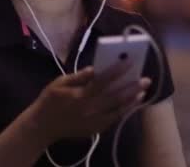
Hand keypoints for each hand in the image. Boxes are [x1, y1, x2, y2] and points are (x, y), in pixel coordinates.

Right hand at [29, 60, 150, 141]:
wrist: (43, 126)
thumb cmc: (50, 101)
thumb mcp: (59, 83)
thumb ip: (77, 76)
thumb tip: (93, 69)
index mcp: (81, 94)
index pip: (104, 80)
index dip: (118, 70)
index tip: (129, 61)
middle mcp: (90, 108)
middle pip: (116, 95)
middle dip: (132, 86)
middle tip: (146, 79)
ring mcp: (94, 120)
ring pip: (118, 109)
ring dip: (132, 100)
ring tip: (143, 92)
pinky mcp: (95, 129)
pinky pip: (113, 119)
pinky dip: (124, 111)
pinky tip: (131, 105)